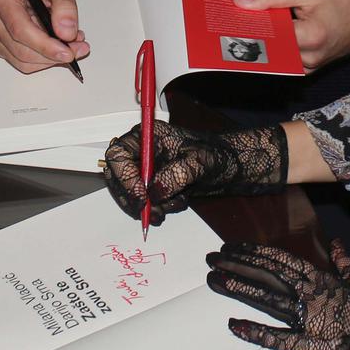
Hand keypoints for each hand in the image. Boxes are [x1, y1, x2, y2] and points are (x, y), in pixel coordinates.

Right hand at [0, 0, 87, 73]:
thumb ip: (65, 5)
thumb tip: (66, 32)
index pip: (21, 30)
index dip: (45, 46)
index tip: (67, 52)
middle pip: (21, 50)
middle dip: (52, 55)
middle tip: (78, 49)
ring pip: (22, 61)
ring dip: (49, 59)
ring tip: (71, 45)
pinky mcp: (0, 43)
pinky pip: (22, 62)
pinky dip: (43, 59)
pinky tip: (57, 46)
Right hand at [103, 121, 286, 224]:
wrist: (231, 167)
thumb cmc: (219, 155)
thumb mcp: (199, 162)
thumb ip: (176, 174)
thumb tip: (154, 191)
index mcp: (147, 136)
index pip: (118, 156)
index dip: (124, 178)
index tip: (141, 197)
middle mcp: (142, 152)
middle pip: (118, 178)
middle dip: (134, 198)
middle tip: (153, 213)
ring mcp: (147, 170)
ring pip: (131, 194)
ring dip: (149, 206)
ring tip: (175, 204)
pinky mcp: (155, 185)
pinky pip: (146, 202)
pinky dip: (159, 208)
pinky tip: (179, 202)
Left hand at [208, 239, 349, 349]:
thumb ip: (345, 267)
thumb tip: (336, 244)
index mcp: (323, 281)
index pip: (281, 260)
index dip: (254, 252)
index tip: (231, 246)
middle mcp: (315, 295)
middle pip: (269, 275)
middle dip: (238, 265)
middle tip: (211, 259)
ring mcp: (314, 320)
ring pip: (270, 299)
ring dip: (241, 289)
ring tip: (215, 281)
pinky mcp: (316, 347)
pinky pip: (282, 339)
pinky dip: (258, 332)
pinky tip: (235, 326)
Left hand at [233, 0, 349, 70]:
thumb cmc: (341, 1)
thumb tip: (241, 2)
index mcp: (309, 37)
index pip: (268, 34)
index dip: (249, 23)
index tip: (232, 15)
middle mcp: (308, 58)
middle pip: (269, 47)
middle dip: (254, 31)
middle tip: (237, 18)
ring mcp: (309, 67)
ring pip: (276, 54)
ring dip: (265, 39)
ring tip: (251, 22)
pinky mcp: (309, 68)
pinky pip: (285, 58)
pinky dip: (277, 46)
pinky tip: (270, 31)